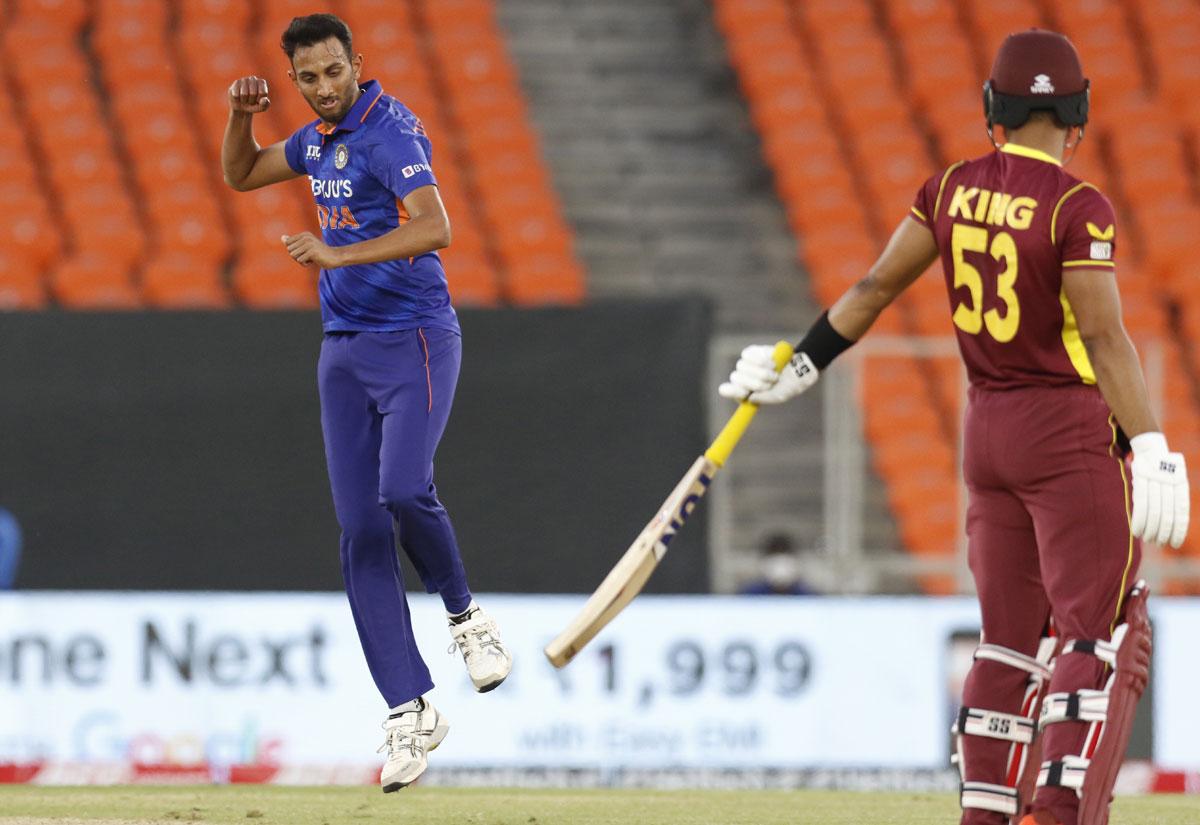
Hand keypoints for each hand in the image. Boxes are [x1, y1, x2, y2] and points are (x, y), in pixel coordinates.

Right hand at [229, 76, 270, 113]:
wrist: (241, 106)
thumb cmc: (254, 105)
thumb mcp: (261, 108)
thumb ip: (265, 104)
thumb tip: (265, 99)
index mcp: (262, 82)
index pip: (263, 93)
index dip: (259, 100)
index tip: (258, 100)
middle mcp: (253, 78)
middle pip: (253, 93)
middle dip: (251, 100)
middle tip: (250, 100)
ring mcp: (244, 79)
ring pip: (244, 94)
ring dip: (244, 100)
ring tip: (245, 99)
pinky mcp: (235, 83)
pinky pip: (236, 95)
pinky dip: (237, 99)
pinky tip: (239, 97)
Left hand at [282, 232, 342, 268]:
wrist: (335, 257)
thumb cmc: (320, 253)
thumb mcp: (306, 246)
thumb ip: (293, 242)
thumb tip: (282, 237)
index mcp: (304, 235)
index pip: (288, 243)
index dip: (294, 251)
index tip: (305, 251)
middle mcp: (306, 237)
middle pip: (289, 250)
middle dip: (297, 256)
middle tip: (308, 256)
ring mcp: (309, 244)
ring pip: (293, 255)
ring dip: (301, 260)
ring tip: (311, 258)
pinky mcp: (312, 252)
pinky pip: (300, 261)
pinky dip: (306, 264)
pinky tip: (314, 261)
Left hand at [718, 345, 818, 404]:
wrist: (800, 368)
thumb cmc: (788, 386)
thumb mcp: (779, 396)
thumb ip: (765, 398)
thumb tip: (749, 398)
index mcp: (744, 392)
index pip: (726, 390)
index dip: (732, 390)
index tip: (744, 392)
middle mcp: (742, 378)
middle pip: (735, 378)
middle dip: (754, 383)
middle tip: (769, 384)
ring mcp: (745, 364)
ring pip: (742, 367)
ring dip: (761, 372)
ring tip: (775, 375)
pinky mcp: (751, 352)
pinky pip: (748, 355)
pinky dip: (760, 361)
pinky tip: (772, 363)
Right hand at [1130, 432, 1189, 547]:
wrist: (1150, 448)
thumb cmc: (1162, 470)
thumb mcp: (1172, 482)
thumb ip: (1171, 500)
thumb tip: (1166, 527)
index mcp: (1181, 485)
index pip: (1181, 513)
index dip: (1179, 530)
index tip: (1174, 544)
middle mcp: (1170, 483)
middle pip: (1167, 514)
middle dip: (1163, 532)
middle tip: (1159, 544)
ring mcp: (1155, 480)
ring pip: (1154, 510)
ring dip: (1150, 529)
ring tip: (1147, 539)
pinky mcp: (1140, 479)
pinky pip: (1140, 504)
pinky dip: (1139, 519)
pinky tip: (1136, 530)